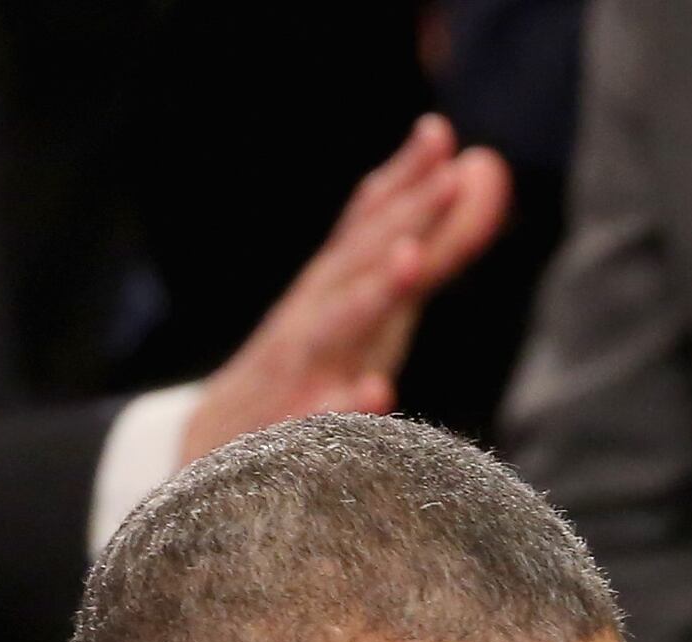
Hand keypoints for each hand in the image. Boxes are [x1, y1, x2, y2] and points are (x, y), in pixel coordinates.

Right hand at [179, 115, 511, 462]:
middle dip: (401, 220)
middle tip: (448, 179)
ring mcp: (295, 376)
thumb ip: (434, 249)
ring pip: (333, 329)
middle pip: (356, 263)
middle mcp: (311, 321)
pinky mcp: (282, 437)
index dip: (405, 181)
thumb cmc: (309, 372)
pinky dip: (342, 407)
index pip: (367, 226)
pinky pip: (314, 423)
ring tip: (410, 258)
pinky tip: (378, 392)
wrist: (208, 455)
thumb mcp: (372, 309)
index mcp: (331, 290)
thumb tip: (484, 171)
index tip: (439, 135)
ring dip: (371, 294)